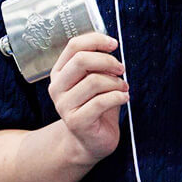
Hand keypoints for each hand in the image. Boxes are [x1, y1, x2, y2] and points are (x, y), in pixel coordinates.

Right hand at [47, 32, 127, 165]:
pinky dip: (118, 97)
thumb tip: (109, 46)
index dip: (96, 40)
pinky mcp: (76, 121)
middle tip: (120, 69)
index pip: (74, 46)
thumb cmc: (95, 108)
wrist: (90, 141)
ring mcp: (64, 105)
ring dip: (116, 82)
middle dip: (107, 61)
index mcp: (60, 72)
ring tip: (123, 88)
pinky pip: (101, 101)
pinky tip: (124, 98)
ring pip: (94, 81)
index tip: (113, 44)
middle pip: (81, 60)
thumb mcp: (95, 81)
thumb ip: (97, 64)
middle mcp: (57, 87)